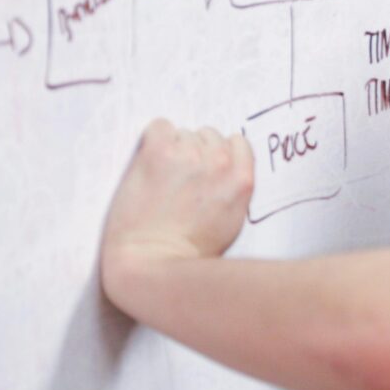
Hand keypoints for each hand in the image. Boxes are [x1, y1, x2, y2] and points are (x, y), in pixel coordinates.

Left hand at [101, 119, 254, 290]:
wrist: (153, 263)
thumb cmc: (190, 253)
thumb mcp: (232, 220)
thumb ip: (233, 188)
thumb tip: (222, 168)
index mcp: (241, 178)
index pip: (237, 142)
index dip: (219, 155)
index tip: (205, 169)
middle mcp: (219, 161)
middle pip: (209, 136)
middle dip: (195, 153)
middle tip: (179, 180)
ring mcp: (189, 155)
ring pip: (183, 132)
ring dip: (173, 149)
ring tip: (161, 178)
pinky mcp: (158, 153)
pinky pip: (160, 126)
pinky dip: (154, 140)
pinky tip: (149, 164)